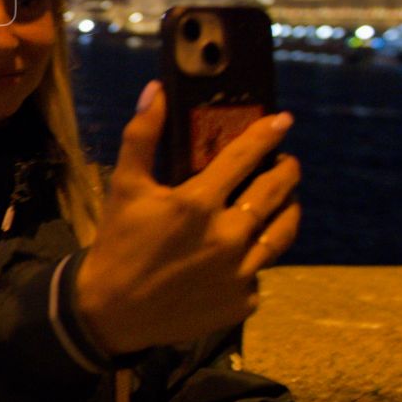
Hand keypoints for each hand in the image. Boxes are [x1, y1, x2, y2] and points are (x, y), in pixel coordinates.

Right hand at [73, 83, 301, 355]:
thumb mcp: (124, 186)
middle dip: (287, 170)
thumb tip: (155, 89)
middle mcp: (226, 236)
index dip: (267, 135)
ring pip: (282, 233)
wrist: (112, 312)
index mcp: (197, 203)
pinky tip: (245, 250)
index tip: (284, 120)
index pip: (244, 157)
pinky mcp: (244, 300)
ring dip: (289, 209)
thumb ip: (142, 135)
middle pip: (275, 193)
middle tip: (287, 162)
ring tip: (286, 199)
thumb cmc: (118, 243)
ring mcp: (239, 272)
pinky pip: (261, 271)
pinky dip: (256, 256)